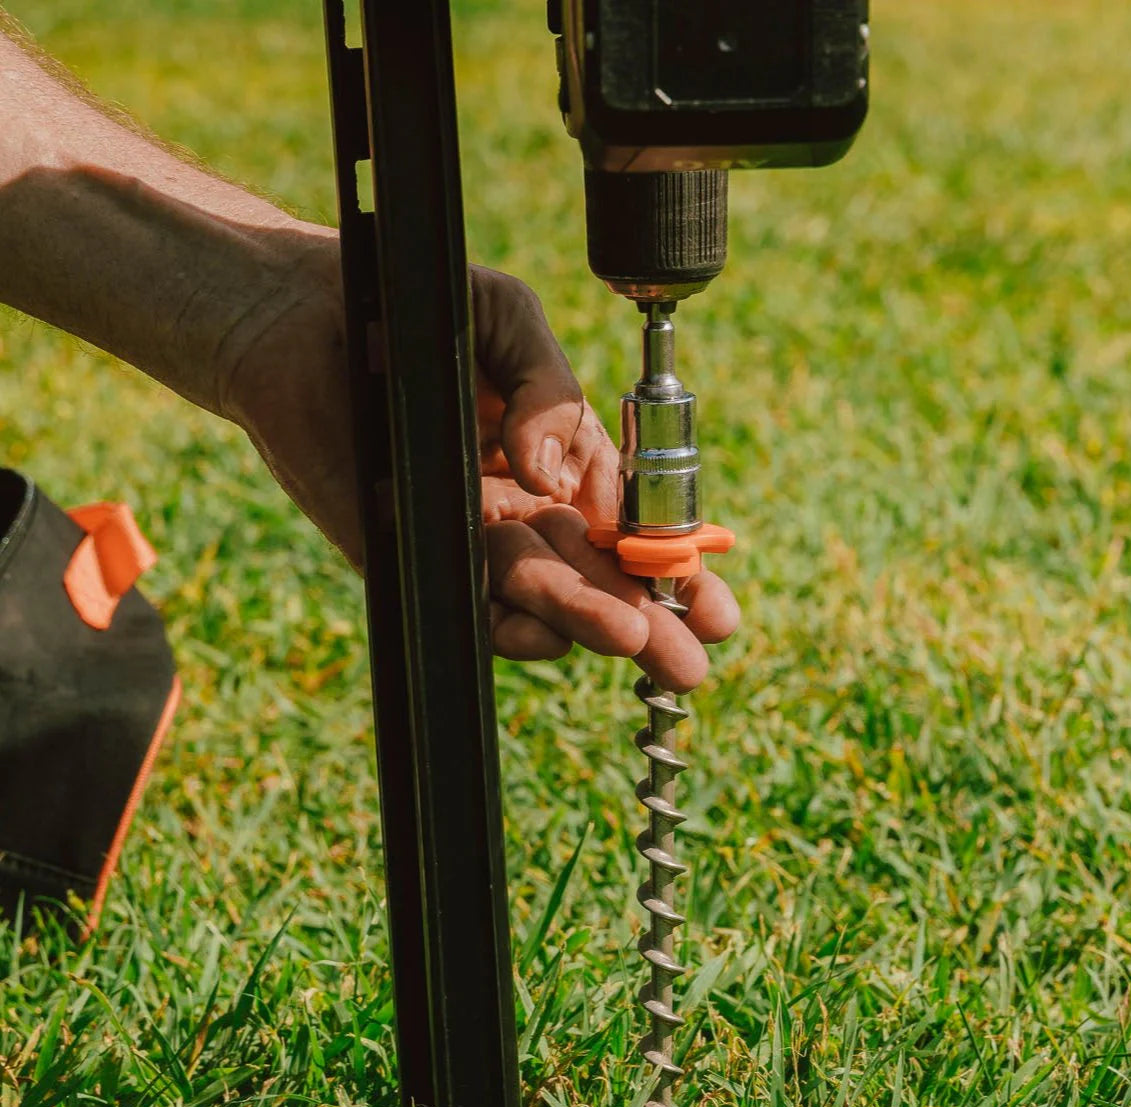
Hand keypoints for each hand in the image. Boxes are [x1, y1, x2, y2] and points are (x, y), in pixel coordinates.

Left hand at [224, 234, 737, 691]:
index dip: (676, 572)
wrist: (306, 311)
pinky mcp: (411, 557)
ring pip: (542, 602)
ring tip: (634, 635)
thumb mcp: (509, 323)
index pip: (630, 536)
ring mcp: (469, 541)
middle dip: (650, 626)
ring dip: (588, 622)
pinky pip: (471, 610)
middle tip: (693, 663)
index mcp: (559, 469)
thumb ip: (553, 392)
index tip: (716, 608)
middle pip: (598, 586)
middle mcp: (522, 515)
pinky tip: (556, 632)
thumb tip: (551, 473)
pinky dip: (515, 626)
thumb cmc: (417, 311)